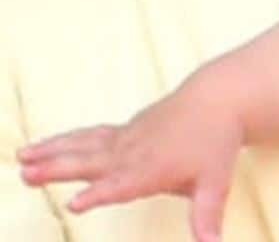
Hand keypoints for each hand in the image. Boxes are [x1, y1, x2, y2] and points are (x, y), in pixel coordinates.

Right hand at [17, 75, 241, 241]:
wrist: (219, 99)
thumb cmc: (215, 143)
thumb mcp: (215, 182)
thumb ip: (207, 217)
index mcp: (152, 170)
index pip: (122, 185)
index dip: (99, 195)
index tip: (75, 203)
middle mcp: (134, 152)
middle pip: (91, 162)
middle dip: (58, 169)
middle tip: (26, 174)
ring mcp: (126, 138)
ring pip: (84, 145)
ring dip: (52, 151)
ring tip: (21, 157)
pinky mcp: (124, 130)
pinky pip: (89, 136)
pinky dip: (65, 140)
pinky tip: (42, 145)